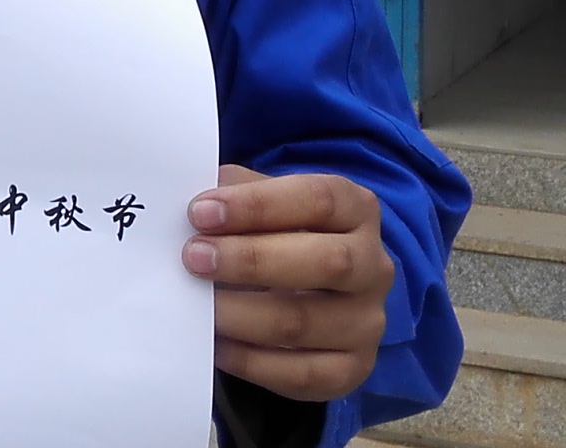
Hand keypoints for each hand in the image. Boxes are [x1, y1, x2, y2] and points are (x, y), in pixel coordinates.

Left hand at [187, 164, 392, 401]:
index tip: (200, 213)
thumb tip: (193, 201)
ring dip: (242, 314)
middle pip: (327, 262)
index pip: (319, 200)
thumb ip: (234, 193)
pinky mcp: (351, 370)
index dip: (258, 205)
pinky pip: (300, 373)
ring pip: (306, 322)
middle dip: (252, 260)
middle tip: (194, 258)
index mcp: (356, 210)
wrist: (309, 294)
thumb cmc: (277, 236)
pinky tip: (216, 344)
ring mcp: (367, 322)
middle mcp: (373, 266)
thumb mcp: (264, 202)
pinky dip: (250, 361)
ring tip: (198, 306)